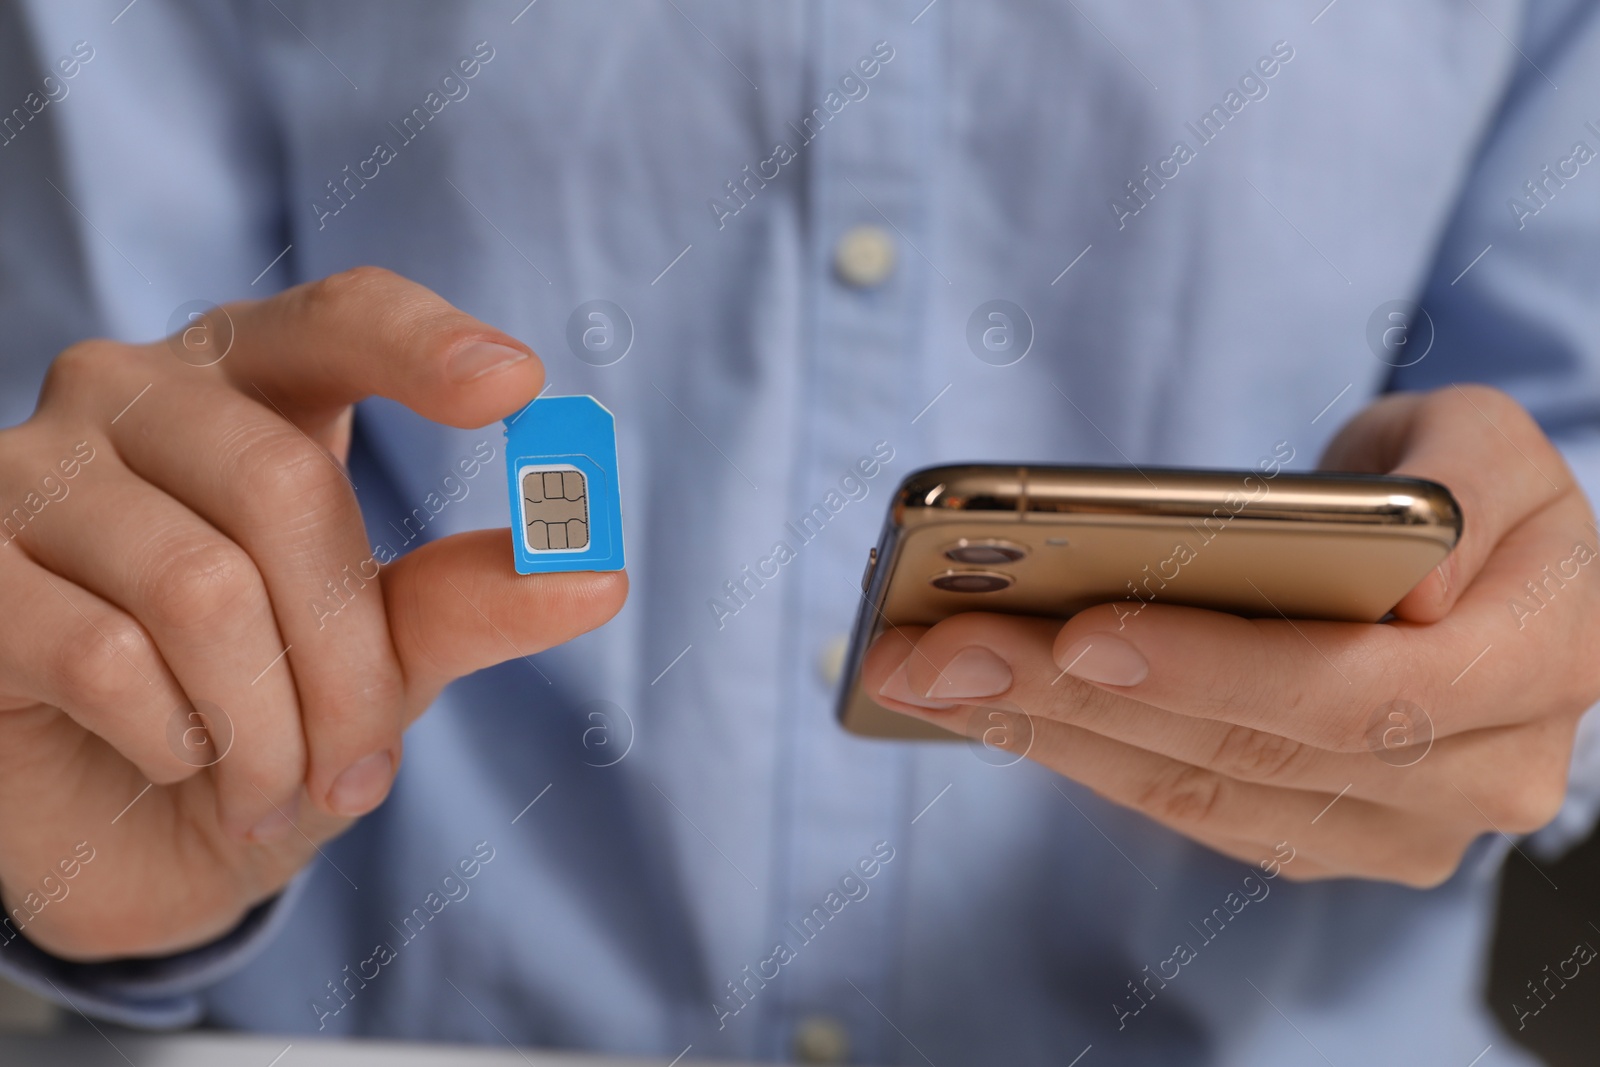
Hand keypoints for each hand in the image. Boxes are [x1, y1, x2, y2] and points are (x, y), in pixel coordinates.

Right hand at [0, 267, 625, 958]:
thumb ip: (467, 602)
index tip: (519, 389)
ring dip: (270, 726)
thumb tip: (594, 574)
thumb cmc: (262, 710)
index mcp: (253, 384)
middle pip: (287, 488)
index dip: (422, 344)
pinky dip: (178, 740)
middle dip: (350, 661)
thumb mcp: (380, 659)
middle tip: (362, 768)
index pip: (338, 315)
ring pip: (202, 585)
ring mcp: (28, 471)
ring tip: (276, 790)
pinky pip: (103, 653)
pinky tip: (179, 763)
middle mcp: (133, 393)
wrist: (119, 824)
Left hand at [866, 385, 1599, 886]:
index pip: (1361, 693)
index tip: (1076, 630)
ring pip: (1196, 796)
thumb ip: (1465, 481)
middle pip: (1246, 756)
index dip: (1214, 669)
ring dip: (1042, 735)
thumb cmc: (1470, 489)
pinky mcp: (1319, 838)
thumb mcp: (1484, 439)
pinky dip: (1074, 754)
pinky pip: (1183, 808)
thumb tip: (1404, 583)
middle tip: (931, 652)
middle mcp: (1480, 776)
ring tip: (923, 675)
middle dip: (1071, 702)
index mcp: (1540, 662)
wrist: (1483, 579)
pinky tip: (985, 705)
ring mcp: (1395, 828)